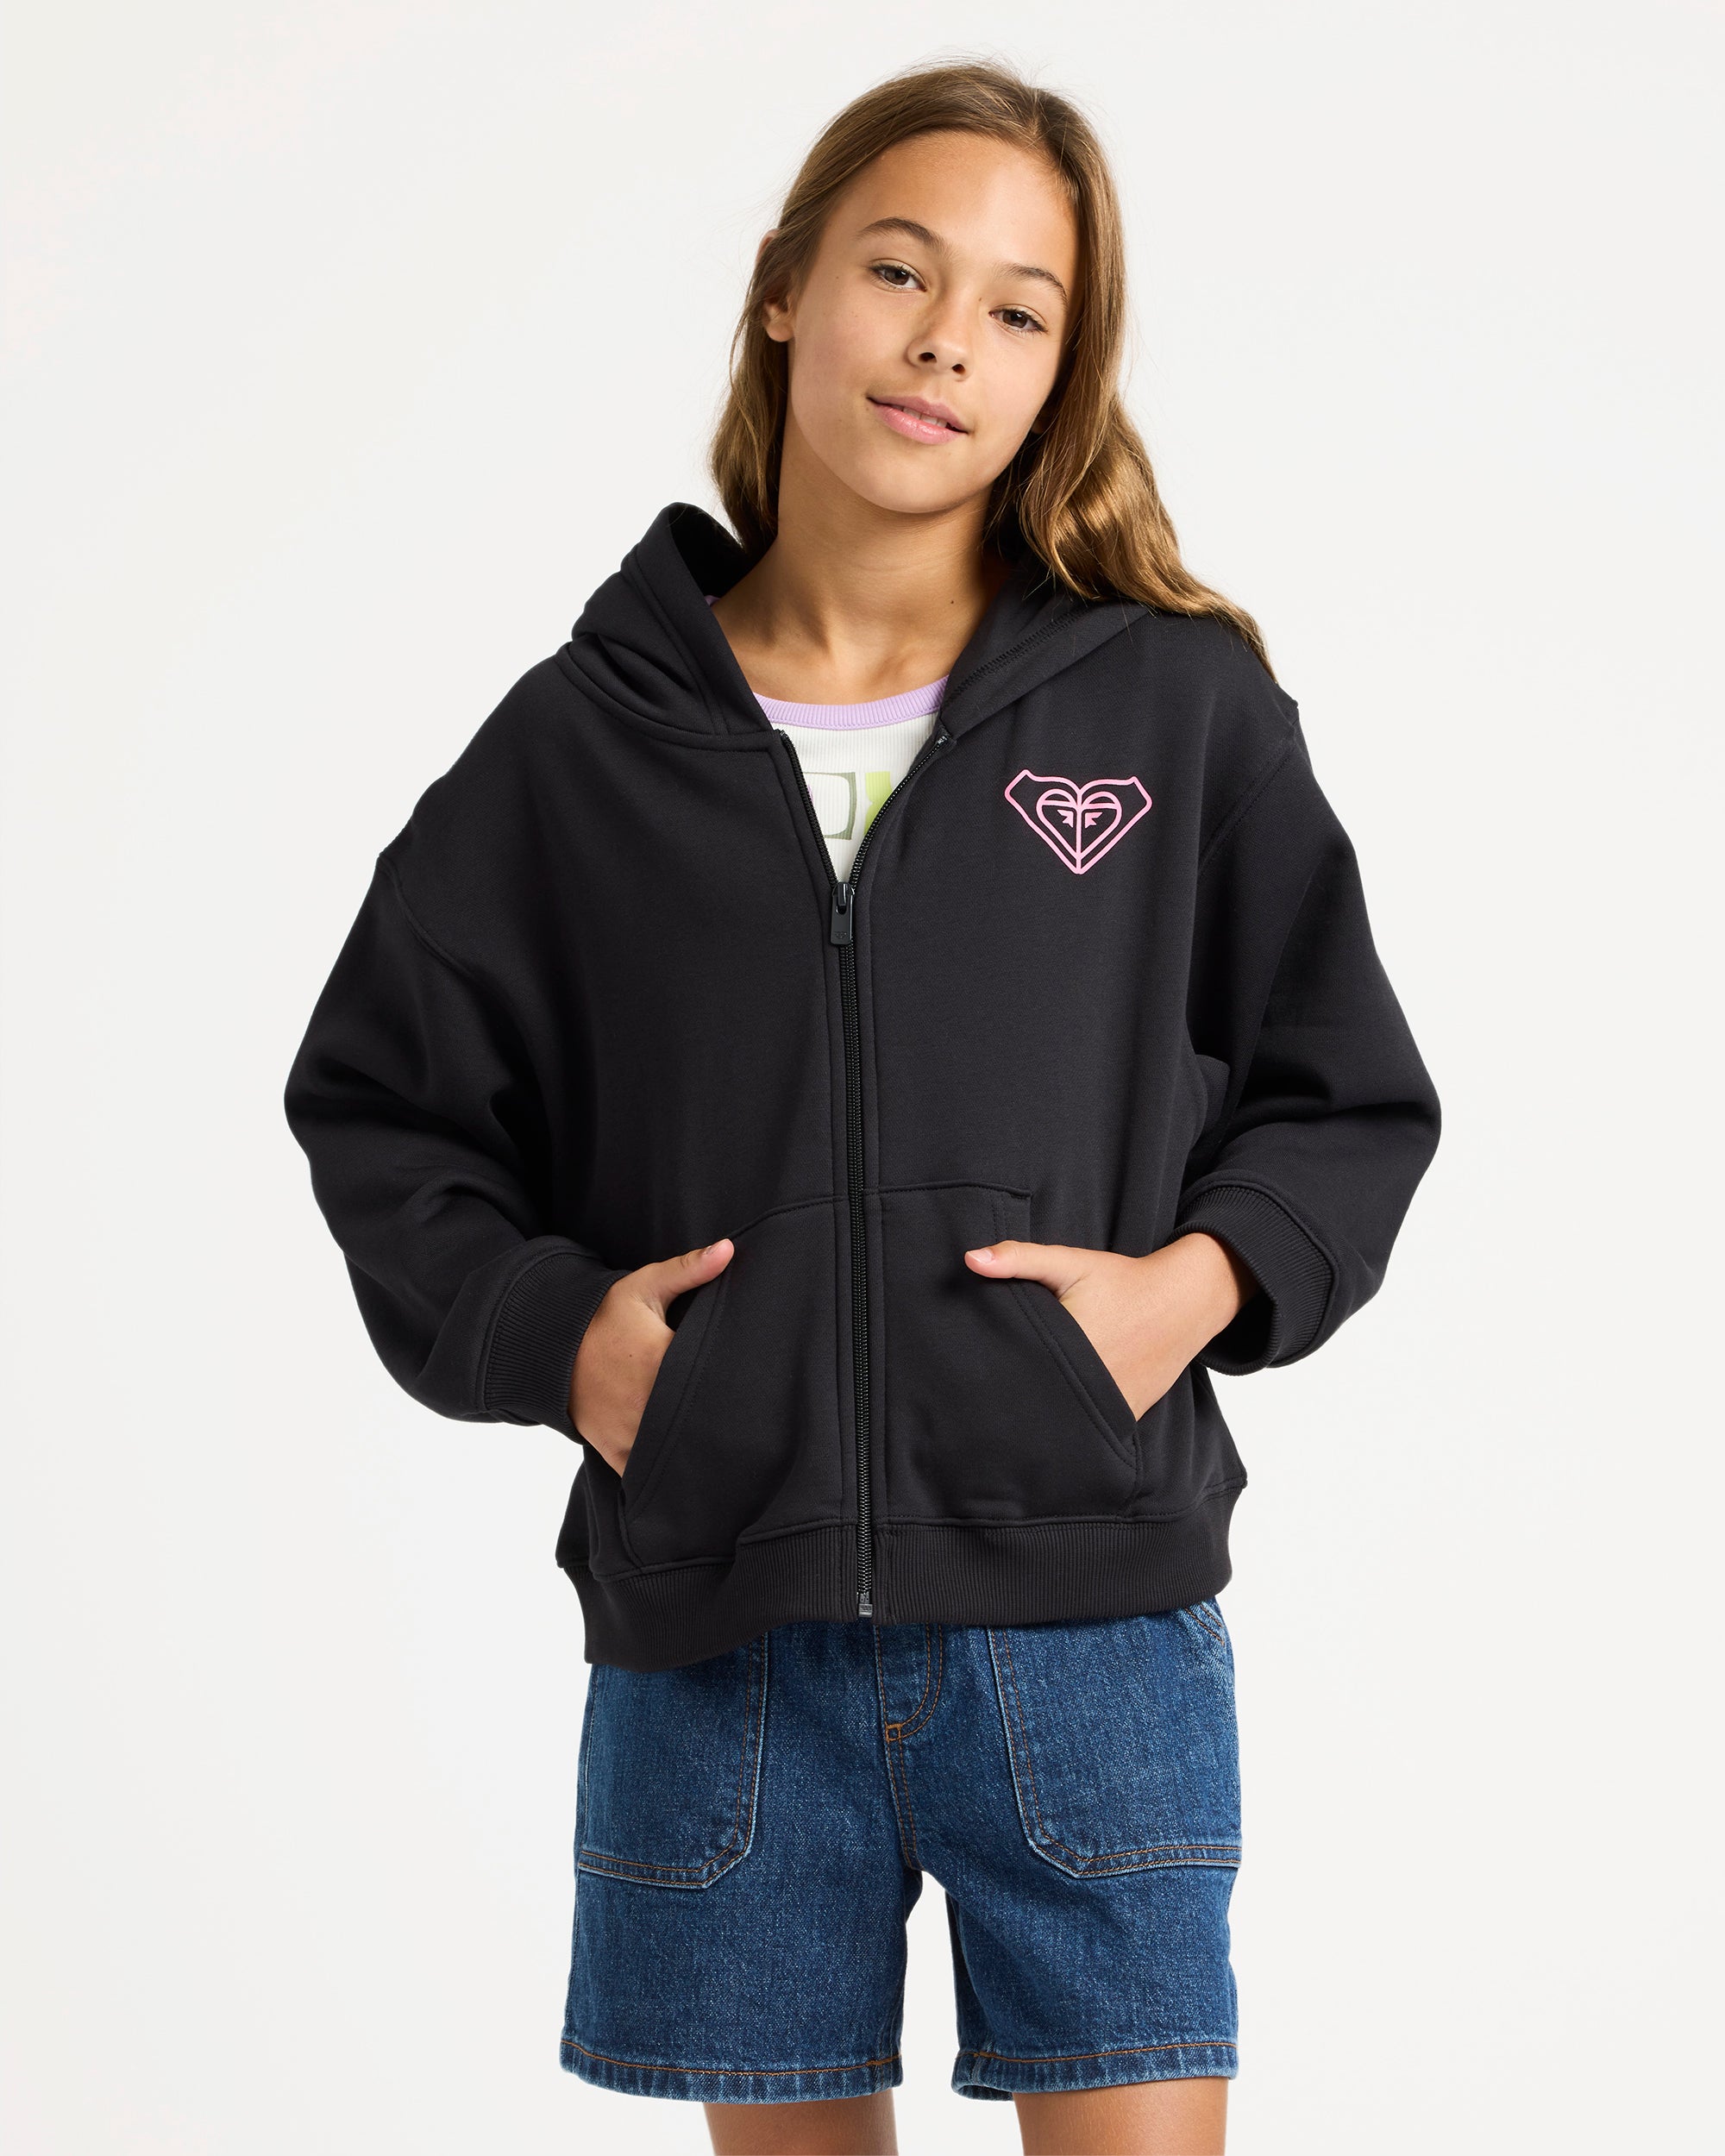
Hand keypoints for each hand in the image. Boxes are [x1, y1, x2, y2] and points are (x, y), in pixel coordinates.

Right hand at [569, 1238, 734, 1476]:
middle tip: (750, 1426)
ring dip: (696, 1452)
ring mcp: (630, 1433)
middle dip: (722, 1424)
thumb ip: (689, 1270)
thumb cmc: (602, 1316)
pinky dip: (666, 1477)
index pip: (711, 1380)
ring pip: (675, 1454)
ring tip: (728, 1454)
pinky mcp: (616, 1452)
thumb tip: (729, 1248)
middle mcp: (645, 1403)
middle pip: (697, 1422)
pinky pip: (646, 1475)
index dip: (735, 1387)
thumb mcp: (644, 1288)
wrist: (549, 1348)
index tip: (755, 1390)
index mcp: (659, 1361)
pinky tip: (691, 1474)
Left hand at [963, 1231, 1258, 1420]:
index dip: (990, 1375)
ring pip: (1062, 1420)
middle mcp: (1092, 1381)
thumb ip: (1019, 1259)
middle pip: (1035, 1400)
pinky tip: (1052, 1418)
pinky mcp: (1126, 1415)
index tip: (970, 1377)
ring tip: (1012, 1416)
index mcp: (1070, 1343)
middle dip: (1010, 1400)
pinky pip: (1090, 1427)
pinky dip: (1072, 1424)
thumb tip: (970, 1259)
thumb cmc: (1122, 1281)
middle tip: (981, 1401)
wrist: (1182, 1301)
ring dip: (1040, 1416)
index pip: (1016, 1368)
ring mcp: (1112, 1404)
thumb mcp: (1070, 1262)